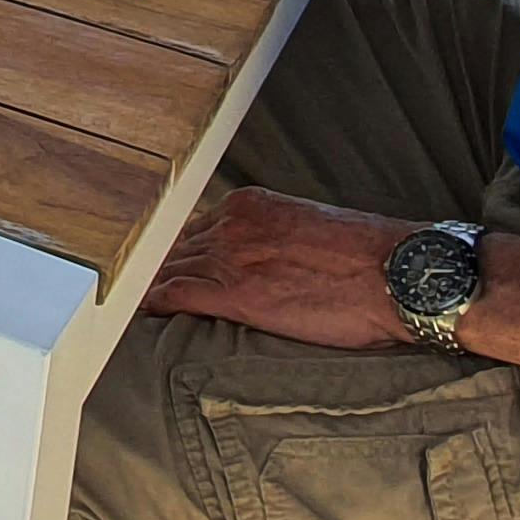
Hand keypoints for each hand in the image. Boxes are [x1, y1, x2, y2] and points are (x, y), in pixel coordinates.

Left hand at [143, 188, 412, 346]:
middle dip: (150, 267)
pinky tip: (134, 314)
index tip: (152, 265)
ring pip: (167, 268)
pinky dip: (151, 304)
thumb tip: (258, 264)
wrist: (401, 275)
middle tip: (120, 286)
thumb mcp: (309, 232)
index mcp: (252, 206)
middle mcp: (234, 223)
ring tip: (118, 303)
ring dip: (144, 286)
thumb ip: (271, 240)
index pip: (191, 227)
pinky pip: (176, 295)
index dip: (169, 251)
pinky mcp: (237, 294)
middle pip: (172, 246)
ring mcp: (232, 256)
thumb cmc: (368, 261)